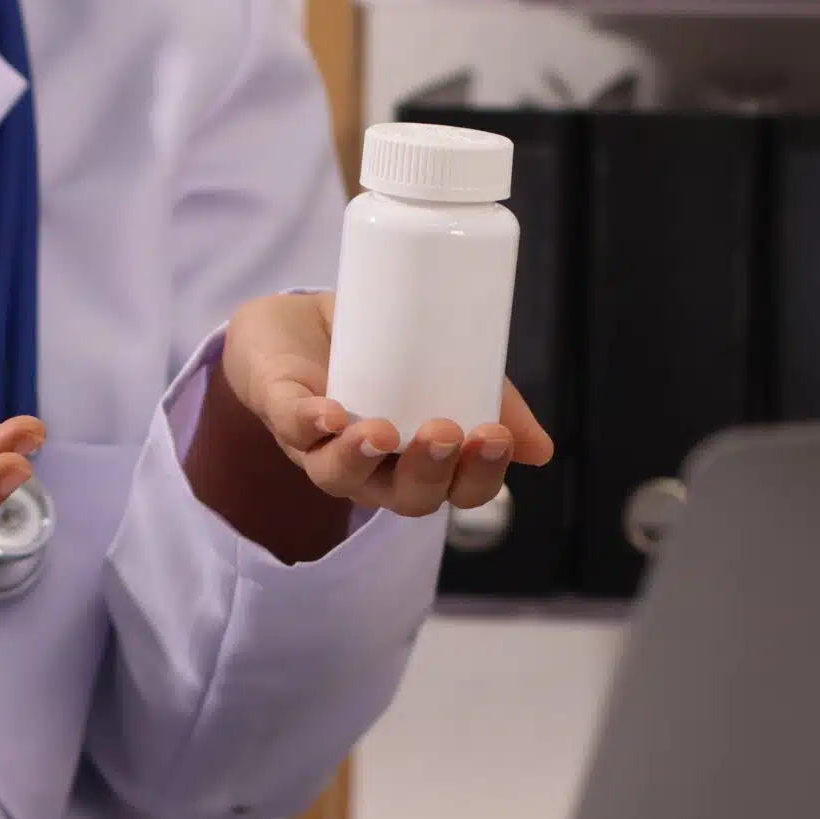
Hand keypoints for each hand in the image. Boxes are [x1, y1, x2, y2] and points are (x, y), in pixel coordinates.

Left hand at [219, 291, 552, 516]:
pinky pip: (291, 428)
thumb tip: (539, 452)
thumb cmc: (375, 352)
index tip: (494, 437)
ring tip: (383, 433)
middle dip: (426, 473)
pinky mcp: (280, 408)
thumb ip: (490, 401)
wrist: (292, 321)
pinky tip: (329, 414)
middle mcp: (367, 468)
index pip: (453, 492)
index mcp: (412, 462)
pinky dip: (309, 423)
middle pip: (401, 497)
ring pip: (337, 475)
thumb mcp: (441, 368)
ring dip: (361, 458)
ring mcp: (319, 445)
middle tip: (445, 433)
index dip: (477, 477)